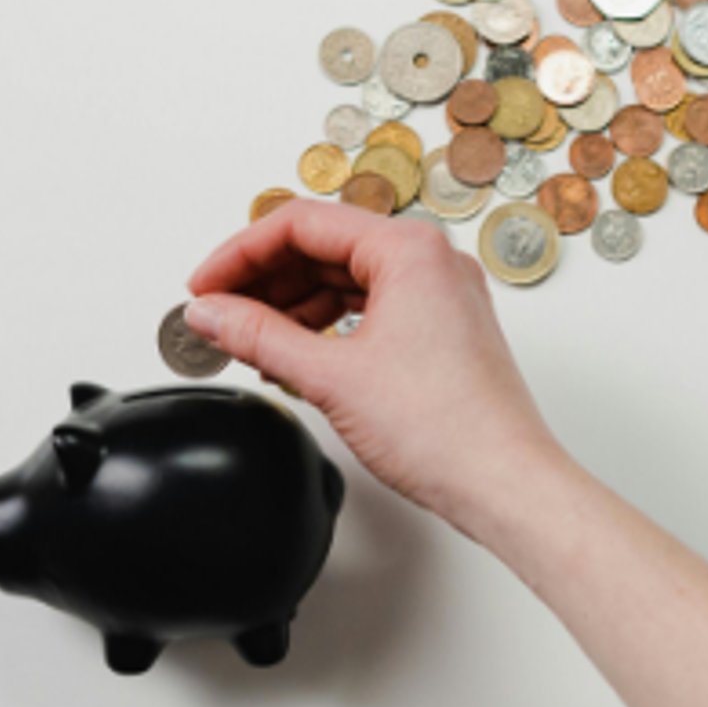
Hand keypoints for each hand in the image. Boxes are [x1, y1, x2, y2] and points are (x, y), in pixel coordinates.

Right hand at [183, 200, 567, 533]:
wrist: (503, 482)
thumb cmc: (446, 429)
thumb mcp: (329, 376)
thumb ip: (258, 335)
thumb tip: (211, 313)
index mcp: (411, 249)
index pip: (302, 224)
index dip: (240, 254)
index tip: (203, 288)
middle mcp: (432, 261)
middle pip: (324, 246)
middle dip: (263, 280)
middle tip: (216, 313)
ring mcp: (441, 295)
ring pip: (346, 278)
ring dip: (291, 304)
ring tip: (247, 339)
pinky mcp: (442, 329)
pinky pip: (370, 306)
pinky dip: (326, 325)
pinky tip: (293, 353)